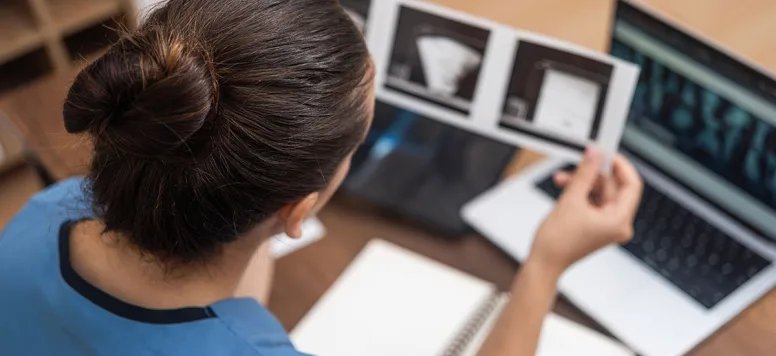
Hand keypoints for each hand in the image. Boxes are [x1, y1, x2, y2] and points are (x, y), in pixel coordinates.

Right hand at [527, 147, 643, 274]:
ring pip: (601, 194)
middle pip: (614, 188)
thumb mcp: (571, 200)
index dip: (620, 165)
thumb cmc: (557, 242)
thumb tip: (594, 155)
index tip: (606, 153)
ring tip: (564, 178)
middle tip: (581, 161)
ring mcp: (607, 226)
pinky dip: (581, 193)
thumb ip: (585, 173)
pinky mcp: (596, 226)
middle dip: (594, 174)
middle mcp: (618, 224)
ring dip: (583, 183)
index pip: (632, 185)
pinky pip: (593, 203)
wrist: (544, 263)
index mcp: (619, 221)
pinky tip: (566, 187)